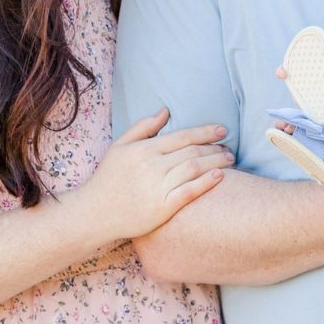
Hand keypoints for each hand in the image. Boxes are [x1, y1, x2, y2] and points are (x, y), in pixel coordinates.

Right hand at [80, 108, 230, 239]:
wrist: (94, 213)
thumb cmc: (108, 178)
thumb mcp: (119, 147)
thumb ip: (143, 127)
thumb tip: (166, 110)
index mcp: (144, 149)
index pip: (183, 136)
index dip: (206, 132)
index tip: (222, 130)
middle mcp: (152, 166)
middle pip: (192, 152)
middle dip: (215, 148)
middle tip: (229, 148)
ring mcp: (157, 187)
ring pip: (194, 169)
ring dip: (216, 162)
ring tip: (229, 160)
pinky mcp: (162, 208)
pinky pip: (189, 192)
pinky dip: (207, 183)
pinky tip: (220, 176)